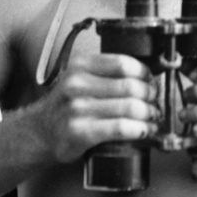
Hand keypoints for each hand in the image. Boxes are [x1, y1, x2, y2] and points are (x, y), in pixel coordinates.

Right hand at [37, 53, 160, 162]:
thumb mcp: (81, 77)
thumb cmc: (68, 104)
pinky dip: (139, 129)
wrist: (41, 131)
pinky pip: (120, 128)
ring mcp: (76, 109)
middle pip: (129, 86)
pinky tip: (145, 130)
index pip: (123, 63)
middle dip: (150, 95)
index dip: (144, 73)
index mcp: (80, 65)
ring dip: (149, 114)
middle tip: (155, 101)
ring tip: (153, 116)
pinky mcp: (80, 132)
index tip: (151, 80)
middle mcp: (76, 84)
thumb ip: (107, 72)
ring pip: (128, 107)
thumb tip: (148, 74)